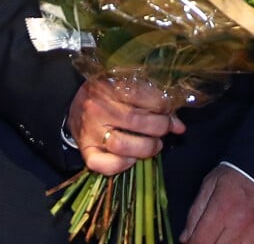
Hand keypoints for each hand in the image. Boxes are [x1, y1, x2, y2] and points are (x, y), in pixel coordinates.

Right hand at [67, 76, 186, 176]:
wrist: (73, 105)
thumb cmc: (107, 96)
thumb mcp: (127, 91)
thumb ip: (154, 104)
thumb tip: (180, 126)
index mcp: (108, 87)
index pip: (141, 96)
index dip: (162, 106)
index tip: (168, 111)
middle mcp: (97, 109)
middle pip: (135, 121)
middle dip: (159, 128)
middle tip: (164, 129)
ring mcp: (90, 132)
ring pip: (122, 145)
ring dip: (146, 148)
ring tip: (154, 145)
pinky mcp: (85, 151)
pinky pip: (103, 165)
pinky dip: (122, 165)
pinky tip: (132, 159)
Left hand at [181, 165, 253, 243]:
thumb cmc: (238, 177)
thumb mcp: (209, 186)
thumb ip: (194, 214)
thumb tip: (186, 238)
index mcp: (223, 208)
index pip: (200, 242)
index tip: (191, 242)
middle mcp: (242, 223)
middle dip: (209, 243)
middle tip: (209, 235)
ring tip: (226, 234)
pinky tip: (241, 237)